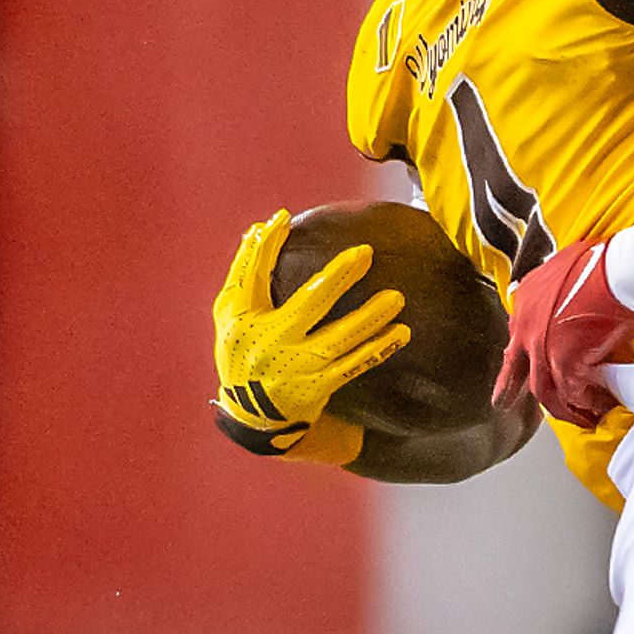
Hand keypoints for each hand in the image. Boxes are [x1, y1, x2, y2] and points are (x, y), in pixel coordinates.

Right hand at [212, 211, 407, 462]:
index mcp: (244, 320)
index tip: (283, 218)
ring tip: (397, 298)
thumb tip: (263, 226)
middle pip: (308, 305)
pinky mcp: (319, 387)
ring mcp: (298, 367)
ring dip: (370, 318)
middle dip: (337, 278)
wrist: (252, 415)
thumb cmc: (243, 350)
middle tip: (365, 252)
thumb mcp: (232, 314)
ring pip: (339, 339)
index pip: (253, 276)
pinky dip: (377, 349)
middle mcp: (272, 343)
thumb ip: (246, 271)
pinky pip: (354, 366)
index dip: (266, 247)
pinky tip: (401, 332)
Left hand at [498, 237, 633, 428]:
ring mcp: (543, 347)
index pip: (517, 335)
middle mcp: (527, 327)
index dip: (519, 353)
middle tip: (503, 404)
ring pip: (543, 389)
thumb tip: (566, 282)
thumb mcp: (565, 263)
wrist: (619, 270)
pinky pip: (572, 394)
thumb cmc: (602, 263)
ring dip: (559, 407)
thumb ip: (556, 280)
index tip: (517, 366)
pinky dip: (584, 404)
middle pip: (516, 368)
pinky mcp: (565, 362)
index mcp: (526, 301)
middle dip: (508, 389)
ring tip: (572, 417)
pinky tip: (594, 410)